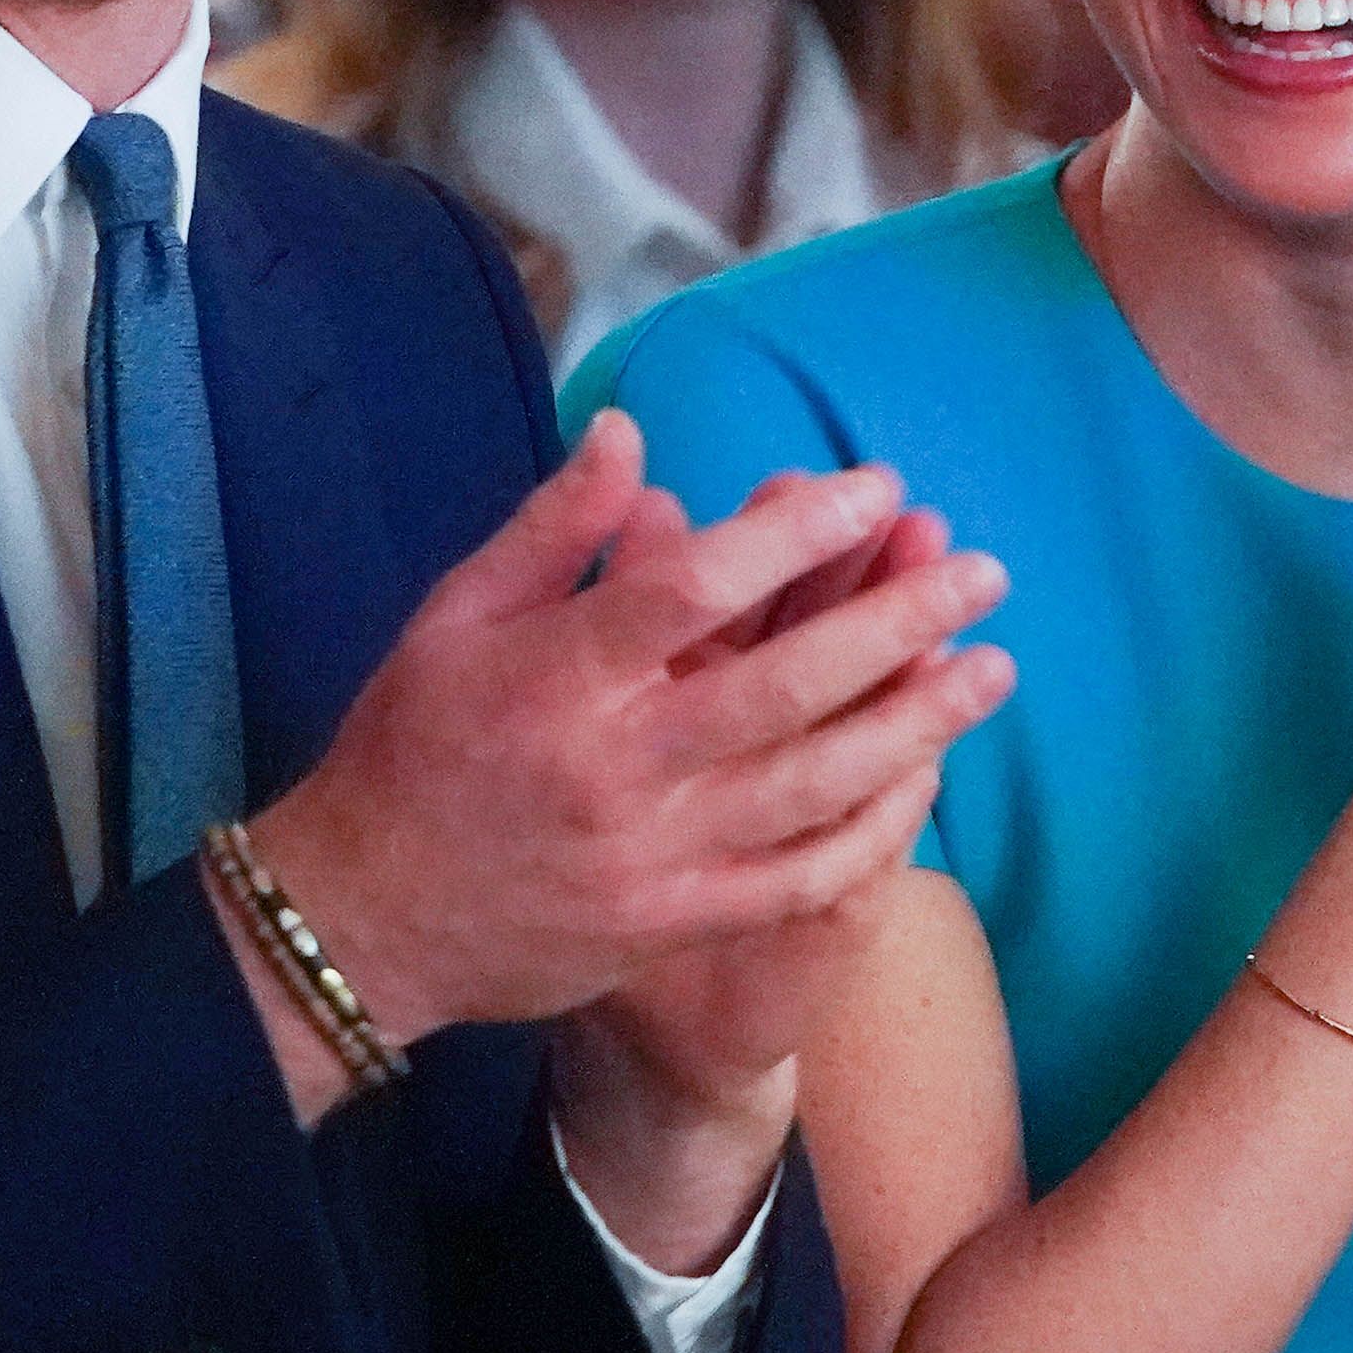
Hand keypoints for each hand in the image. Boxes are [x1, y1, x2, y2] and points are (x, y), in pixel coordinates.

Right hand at [245, 414, 1011, 1060]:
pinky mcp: (673, 922)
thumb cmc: (409, 748)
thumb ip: (553, 528)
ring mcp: (651, 853)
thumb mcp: (454, 616)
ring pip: (810, 784)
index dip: (795, 534)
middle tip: (981, 571)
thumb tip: (630, 430)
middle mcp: (612, 764)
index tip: (874, 487)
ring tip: (991, 667)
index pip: (695, 588)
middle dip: (896, 621)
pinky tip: (926, 782)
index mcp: (555, 675)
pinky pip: (797, 879)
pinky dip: (871, 832)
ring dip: (914, 724)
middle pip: (781, 684)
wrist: (361, 920)